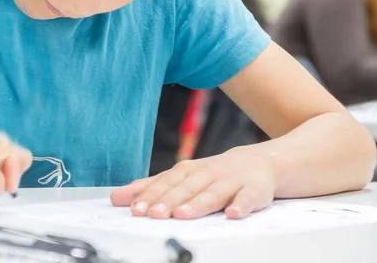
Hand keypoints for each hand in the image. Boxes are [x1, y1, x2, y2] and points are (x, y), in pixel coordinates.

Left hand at [110, 146, 275, 219]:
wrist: (259, 162)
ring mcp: (231, 182)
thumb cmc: (213, 173)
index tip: (135, 208)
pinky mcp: (253, 190)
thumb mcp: (181, 177)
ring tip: (182, 215)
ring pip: (213, 193)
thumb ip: (150, 188)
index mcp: (188, 172)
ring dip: (197, 204)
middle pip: (186, 188)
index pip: (165, 183)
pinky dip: (241, 205)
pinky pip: (248, 198)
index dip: (150, 196)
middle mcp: (207, 174)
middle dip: (168, 201)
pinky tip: (233, 214)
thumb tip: (117, 197)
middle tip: (153, 214)